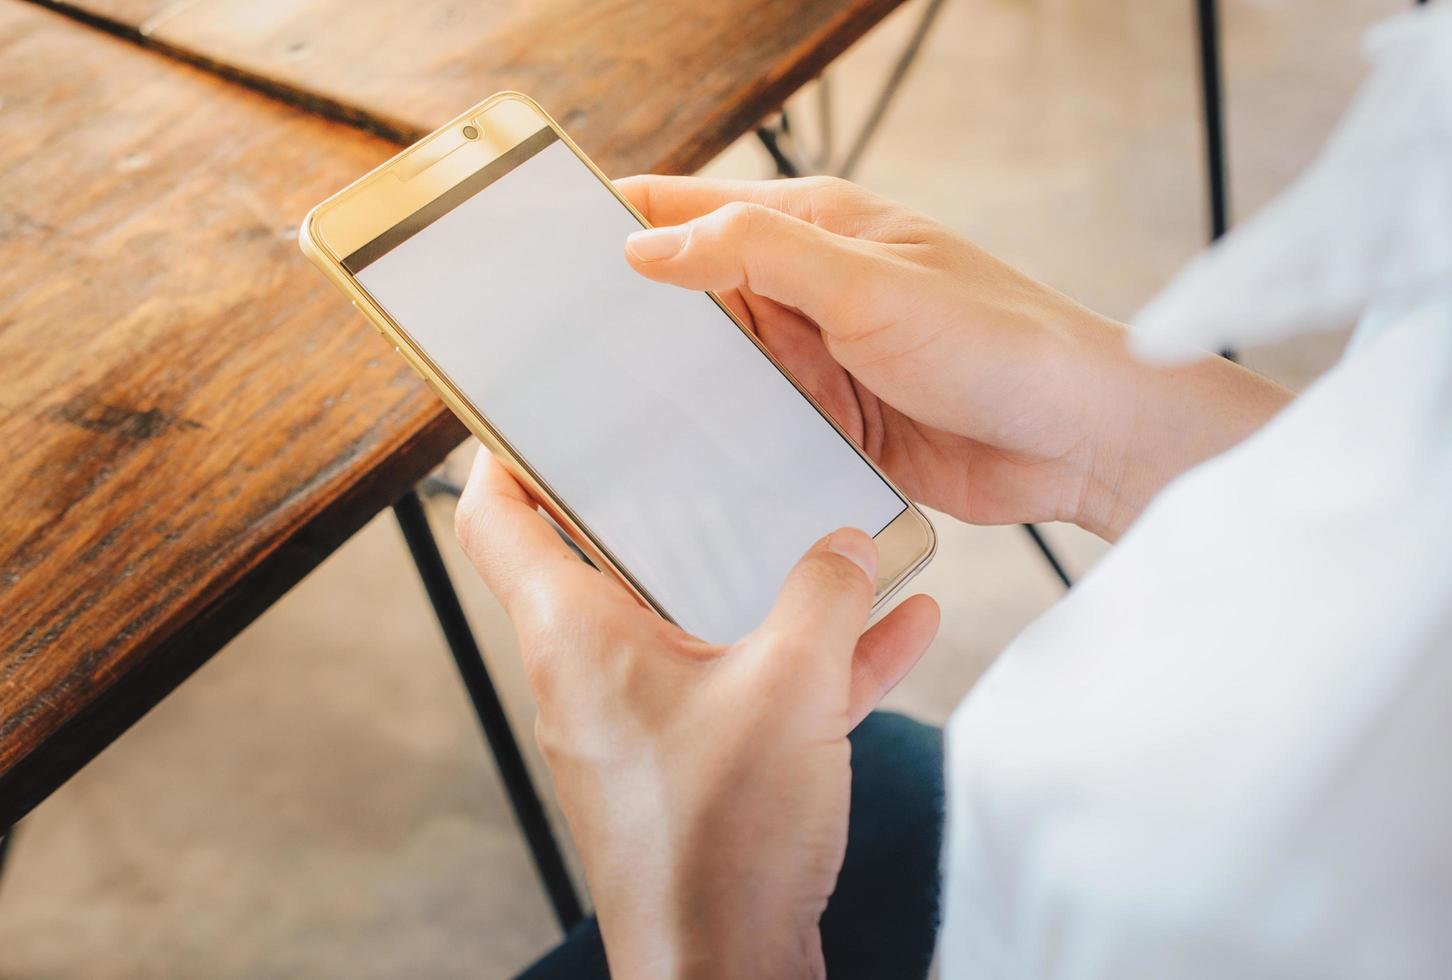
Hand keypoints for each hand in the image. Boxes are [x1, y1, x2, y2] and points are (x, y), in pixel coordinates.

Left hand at [456, 449, 939, 977]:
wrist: (729, 969)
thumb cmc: (720, 845)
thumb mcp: (791, 687)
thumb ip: (824, 597)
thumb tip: (846, 546)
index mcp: (576, 635)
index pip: (497, 520)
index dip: (507, 454)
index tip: (535, 412)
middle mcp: (593, 673)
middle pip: (609, 559)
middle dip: (669, 507)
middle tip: (711, 454)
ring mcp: (642, 722)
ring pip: (694, 623)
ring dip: (762, 586)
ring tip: (835, 541)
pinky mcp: (692, 766)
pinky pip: (746, 685)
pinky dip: (806, 657)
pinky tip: (892, 630)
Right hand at [617, 175, 1290, 541]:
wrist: (1080, 439)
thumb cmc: (998, 340)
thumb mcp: (868, 283)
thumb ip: (759, 255)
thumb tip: (649, 247)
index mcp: (815, 228)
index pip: (693, 207)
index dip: (620, 218)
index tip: (542, 242)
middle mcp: (809, 291)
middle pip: (694, 295)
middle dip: (633, 315)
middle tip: (552, 346)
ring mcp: (819, 361)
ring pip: (719, 368)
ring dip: (677, 386)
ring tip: (596, 411)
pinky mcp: (832, 426)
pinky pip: (756, 426)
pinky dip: (721, 438)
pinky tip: (680, 461)